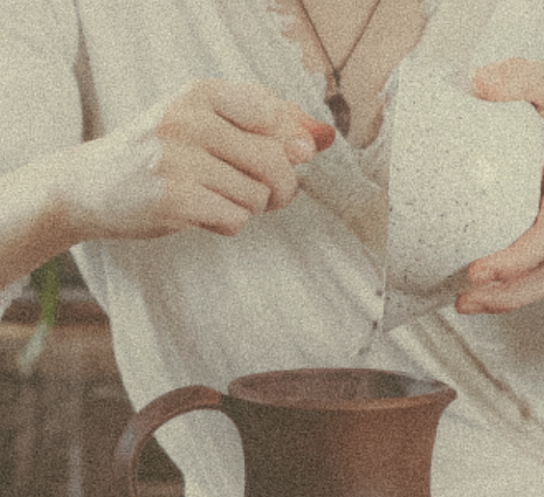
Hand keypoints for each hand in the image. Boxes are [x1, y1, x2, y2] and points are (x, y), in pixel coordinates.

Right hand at [57, 78, 334, 240]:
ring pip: (258, 195)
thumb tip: (322, 137)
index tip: (287, 155)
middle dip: (283, 186)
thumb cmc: (162, 154)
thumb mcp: (207, 124)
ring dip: (252, 207)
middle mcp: (187, 120)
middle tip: (270, 194)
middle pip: (276, 159)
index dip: (291, 142)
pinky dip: (231, 224)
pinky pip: (236, 219)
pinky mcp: (173, 201)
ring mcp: (177, 160)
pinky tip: (206, 216)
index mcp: (199, 93)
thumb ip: (266, 125)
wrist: (89, 186)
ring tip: (221, 199)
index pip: (273, 112)